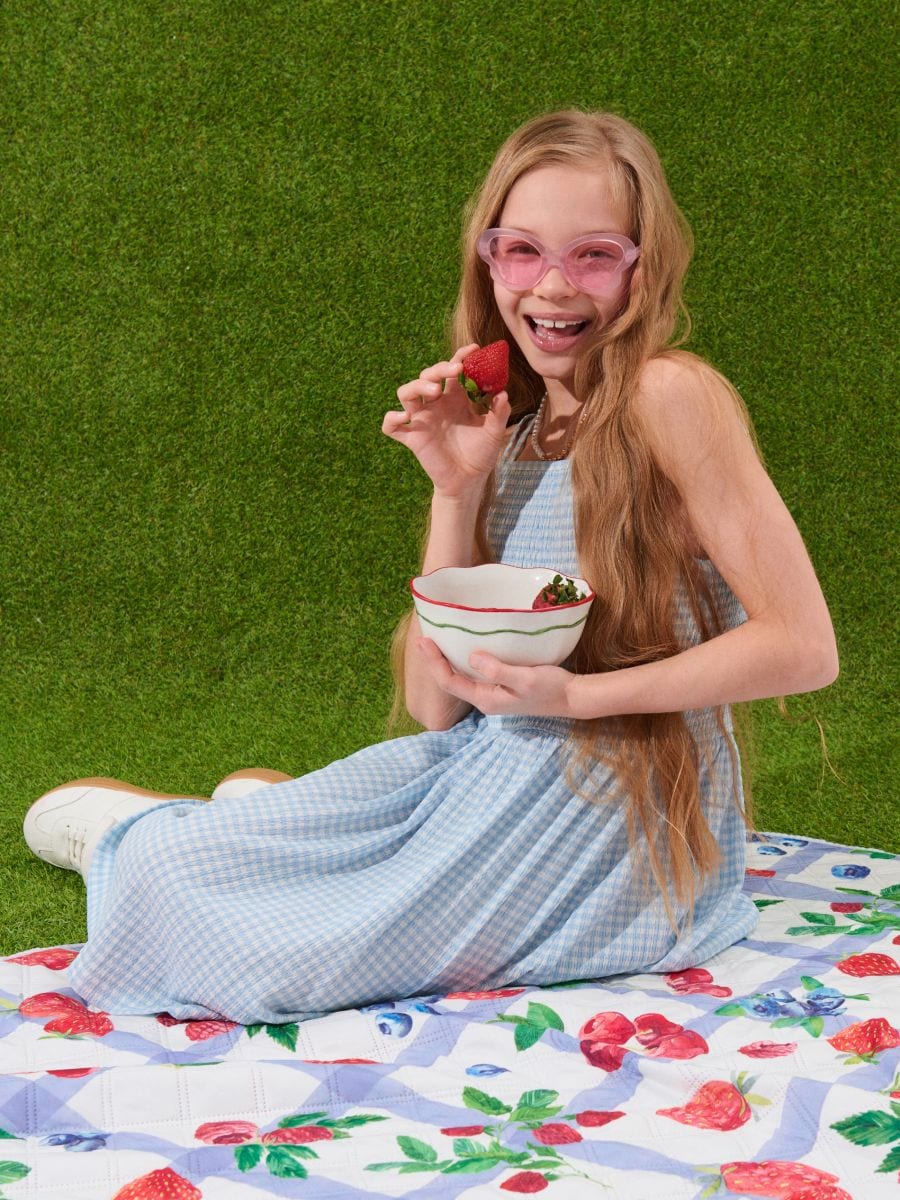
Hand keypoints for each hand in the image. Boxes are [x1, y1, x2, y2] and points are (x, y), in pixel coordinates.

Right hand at [382, 344, 511, 496]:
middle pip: (427, 375)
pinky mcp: (413, 438)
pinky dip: (391, 420)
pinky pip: (392, 427)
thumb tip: (503, 393)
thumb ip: (499, 413)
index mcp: (455, 397)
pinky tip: (402, 418)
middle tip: (455, 370)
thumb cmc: (480, 454)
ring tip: (434, 390)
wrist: (469, 481)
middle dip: (439, 368)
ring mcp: (422, 420)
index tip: (474, 349)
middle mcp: (436, 404)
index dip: (461, 356)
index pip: (453, 369)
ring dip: (416, 386)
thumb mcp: (494, 432)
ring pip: (406, 393)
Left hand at [415, 638, 581, 718]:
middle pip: (450, 681)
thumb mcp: (525, 678)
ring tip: (437, 640)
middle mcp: (485, 699)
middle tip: (423, 637)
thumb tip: (473, 658)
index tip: (424, 641)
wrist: (573, 698)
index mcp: (486, 699)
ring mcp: (492, 694)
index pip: (450, 682)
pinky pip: (474, 673)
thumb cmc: (551, 688)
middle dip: (435, 661)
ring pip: (461, 677)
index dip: (434, 662)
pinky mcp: (501, 686)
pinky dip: (463, 660)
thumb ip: (498, 670)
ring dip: (447, 660)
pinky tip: (463, 647)